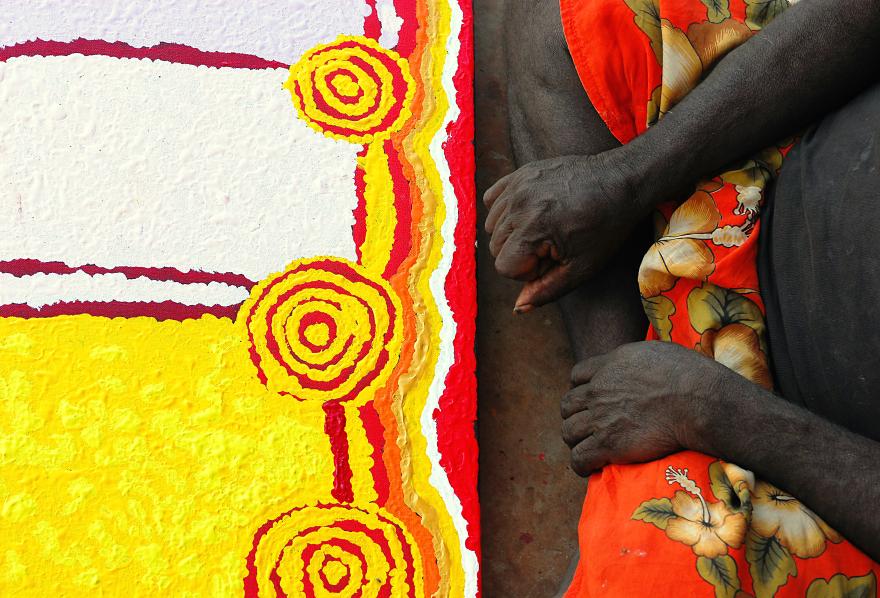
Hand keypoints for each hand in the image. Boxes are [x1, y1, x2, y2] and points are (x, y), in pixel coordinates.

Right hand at [483, 151, 643, 310]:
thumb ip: (546, 290)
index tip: (552, 259)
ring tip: (543, 227)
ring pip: (492, 224)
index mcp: (534, 229)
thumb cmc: (606, 228)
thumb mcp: (581, 268)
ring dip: (512, 232)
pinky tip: (530, 212)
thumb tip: (518, 308)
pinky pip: (493, 199)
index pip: (504, 267)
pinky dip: (505, 210)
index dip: (528, 271)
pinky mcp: (520, 173)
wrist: (621, 183)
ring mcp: (518, 185)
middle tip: (551, 244)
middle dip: (520, 253)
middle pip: (495, 246)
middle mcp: (520, 204)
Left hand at [561, 341, 725, 475]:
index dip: (581, 389)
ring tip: (589, 448)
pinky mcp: (608, 444)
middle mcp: (599, 390)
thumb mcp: (656, 351)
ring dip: (577, 441)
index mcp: (610, 365)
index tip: (590, 399)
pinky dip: (581, 464)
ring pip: (569, 432)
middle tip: (589, 427)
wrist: (698, 401)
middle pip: (568, 405)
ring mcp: (600, 417)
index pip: (577, 375)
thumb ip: (637, 359)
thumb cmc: (690, 375)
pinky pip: (579, 458)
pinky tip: (591, 467)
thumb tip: (641, 364)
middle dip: (576, 416)